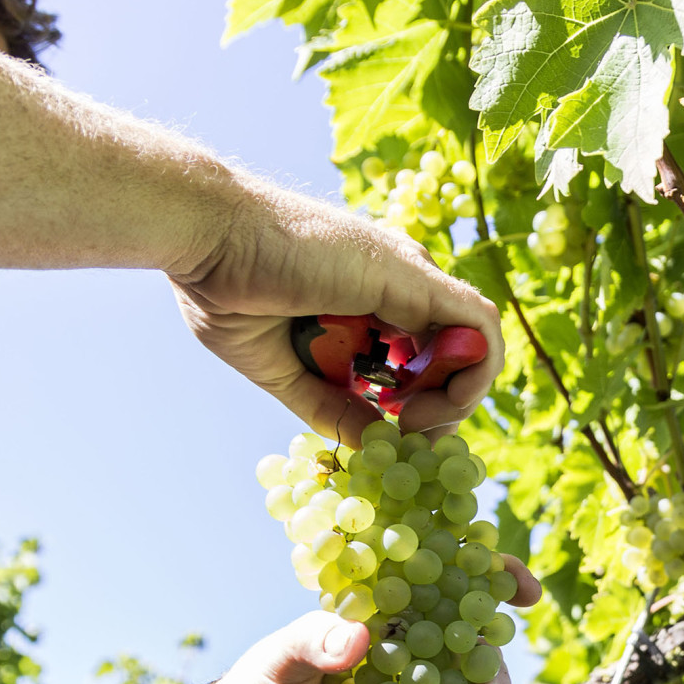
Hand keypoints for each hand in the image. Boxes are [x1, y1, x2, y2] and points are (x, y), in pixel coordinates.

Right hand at [170, 179, 503, 443]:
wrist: (203, 237)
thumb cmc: (225, 289)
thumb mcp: (284, 368)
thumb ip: (332, 406)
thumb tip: (376, 446)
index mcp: (374, 295)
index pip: (430, 353)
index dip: (426, 403)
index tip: (394, 435)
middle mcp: (403, 280)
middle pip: (460, 352)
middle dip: (445, 407)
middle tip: (409, 437)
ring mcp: (411, 274)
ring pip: (478, 341)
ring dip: (460, 396)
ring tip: (412, 423)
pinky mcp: (413, 276)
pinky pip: (480, 326)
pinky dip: (473, 373)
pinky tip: (429, 405)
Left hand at [200, 558, 540, 683]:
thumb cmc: (264, 681)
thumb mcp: (280, 655)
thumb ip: (315, 642)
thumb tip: (358, 639)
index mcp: (391, 618)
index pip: (452, 589)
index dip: (496, 582)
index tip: (525, 592)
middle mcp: (415, 658)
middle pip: (475, 661)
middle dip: (491, 681)